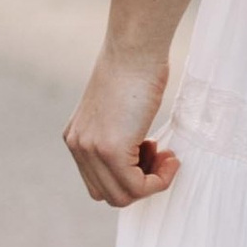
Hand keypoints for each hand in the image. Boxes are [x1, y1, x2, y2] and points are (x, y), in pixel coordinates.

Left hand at [64, 53, 178, 208]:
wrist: (135, 50)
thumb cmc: (135, 69)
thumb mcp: (118, 109)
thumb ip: (117, 134)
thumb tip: (137, 157)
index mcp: (76, 137)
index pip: (98, 181)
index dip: (129, 174)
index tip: (151, 150)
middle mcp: (78, 146)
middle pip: (108, 194)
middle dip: (140, 183)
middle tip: (160, 155)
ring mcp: (91, 150)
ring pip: (122, 196)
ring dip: (151, 184)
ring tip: (166, 156)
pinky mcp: (110, 150)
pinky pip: (136, 187)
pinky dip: (159, 180)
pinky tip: (170, 157)